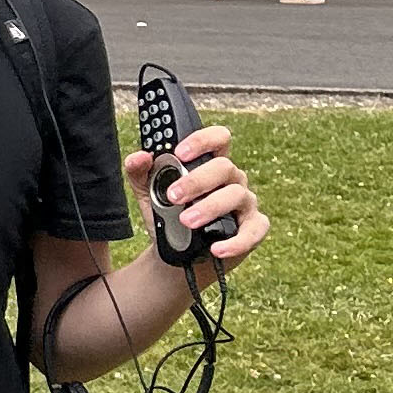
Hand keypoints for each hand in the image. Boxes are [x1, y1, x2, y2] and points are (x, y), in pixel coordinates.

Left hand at [131, 123, 268, 275]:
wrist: (175, 253)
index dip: (202, 140)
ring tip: (186, 221)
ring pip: (236, 195)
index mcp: (210, 164)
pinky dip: (237, 242)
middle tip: (173, 195)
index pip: (218, 139)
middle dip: (197, 180)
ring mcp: (245, 203)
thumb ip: (140, 172)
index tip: (180, 152)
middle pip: (224, 167)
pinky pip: (253, 232)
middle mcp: (232, 179)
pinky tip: (216, 248)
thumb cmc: (168, 215)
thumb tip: (139, 157)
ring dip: (210, 208)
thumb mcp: (149, 192)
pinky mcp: (252, 229)